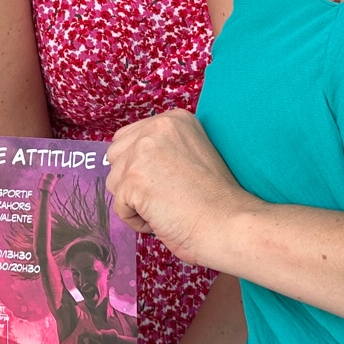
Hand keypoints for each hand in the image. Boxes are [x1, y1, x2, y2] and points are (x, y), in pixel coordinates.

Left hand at [105, 110, 257, 267]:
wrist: (229, 224)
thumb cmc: (215, 201)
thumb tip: (128, 161)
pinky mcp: (133, 180)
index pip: (130, 137)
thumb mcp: (191, 154)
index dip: (141, 166)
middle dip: (132, 181)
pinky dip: (137, 221)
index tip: (167, 182)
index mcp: (174, 119)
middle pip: (116, 156)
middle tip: (165, 197)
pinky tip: (163, 219)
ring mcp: (142, 152)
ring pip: (114, 181)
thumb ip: (162, 148)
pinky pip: (119, 207)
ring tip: (167, 208)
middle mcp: (157, 128)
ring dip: (135, 202)